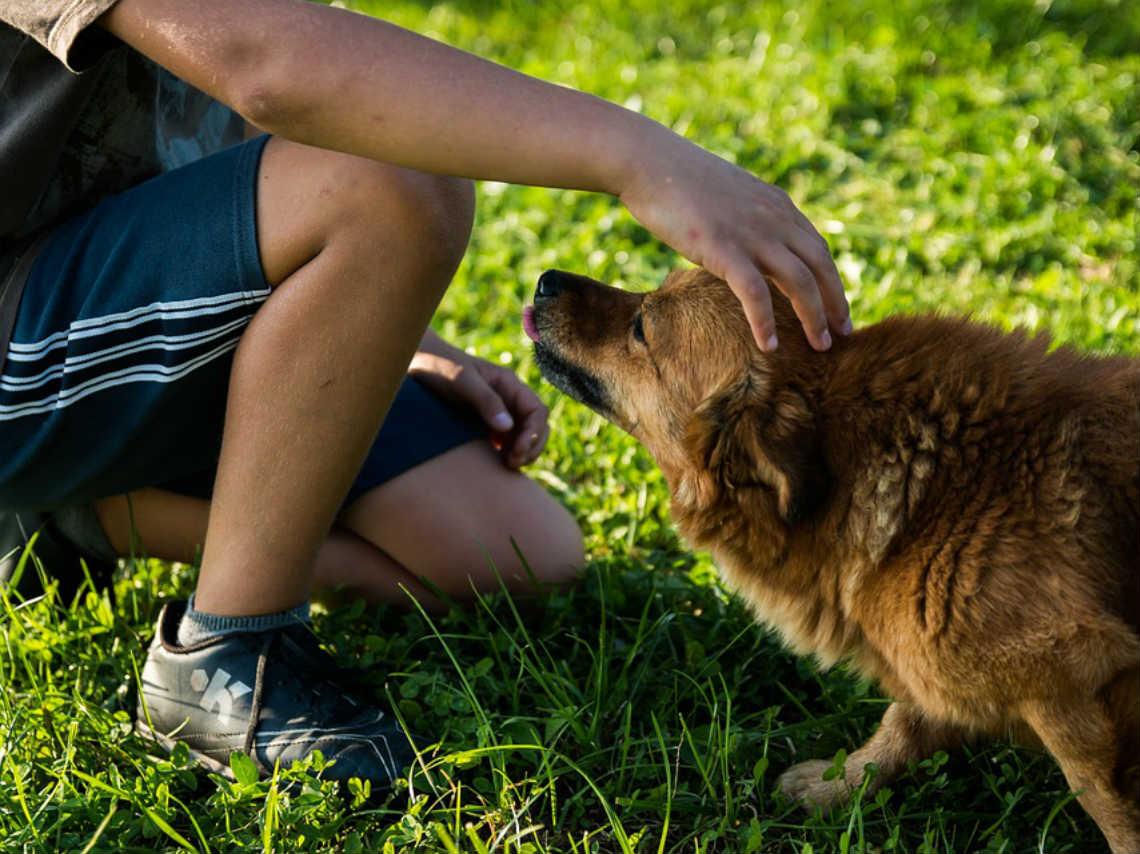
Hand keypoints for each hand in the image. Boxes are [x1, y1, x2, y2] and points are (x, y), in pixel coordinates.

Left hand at [409, 334, 548, 468]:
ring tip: (506, 466)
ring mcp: (497, 411)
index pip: (537, 411)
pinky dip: (506, 452)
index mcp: (509, 384)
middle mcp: (508, 398)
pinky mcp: (484, 422)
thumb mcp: (463, 381)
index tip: (517, 451)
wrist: (414, 363)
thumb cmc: (439, 366)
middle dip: (531, 446)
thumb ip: (486, 402)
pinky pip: (505, 440)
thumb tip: (508, 427)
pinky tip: (495, 463)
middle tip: (513, 464)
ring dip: (521, 452)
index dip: (534, 434)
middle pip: (536, 426)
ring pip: (523, 435)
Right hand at [617, 129, 849, 351]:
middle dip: (835, 302)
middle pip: (820, 266)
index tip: (836, 308)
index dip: (832, 280)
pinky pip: (756, 293)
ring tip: (820, 347)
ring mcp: (751, 233)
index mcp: (777, 206)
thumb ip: (747, 219)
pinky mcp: (724, 249)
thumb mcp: (728, 197)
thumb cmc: (678, 182)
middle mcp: (774, 219)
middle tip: (844, 333)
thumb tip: (745, 245)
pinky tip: (769, 346)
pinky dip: (765, 322)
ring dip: (814, 317)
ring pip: (800, 282)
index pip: (817, 248)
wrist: (650, 163)